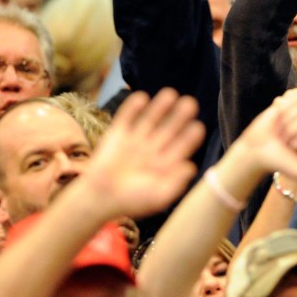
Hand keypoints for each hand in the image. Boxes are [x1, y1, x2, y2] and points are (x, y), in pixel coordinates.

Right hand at [80, 88, 205, 218]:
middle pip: (170, 129)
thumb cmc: (130, 202)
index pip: (182, 146)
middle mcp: (152, 149)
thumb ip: (176, 183)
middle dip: (180, 117)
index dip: (190, 136)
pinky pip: (127, 117)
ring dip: (160, 107)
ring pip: (151, 119)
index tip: (198, 127)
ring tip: (171, 94)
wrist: (98, 198)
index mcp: (165, 163)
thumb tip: (190, 166)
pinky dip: (133, 107)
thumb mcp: (158, 196)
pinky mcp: (117, 134)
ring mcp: (135, 140)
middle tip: (191, 104)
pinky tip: (142, 97)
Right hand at [229, 89, 296, 187]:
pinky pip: (289, 96)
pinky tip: (276, 114)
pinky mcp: (287, 102)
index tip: (293, 147)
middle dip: (293, 128)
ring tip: (280, 127)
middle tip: (284, 137)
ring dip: (285, 117)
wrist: (257, 150)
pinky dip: (280, 105)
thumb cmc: (277, 161)